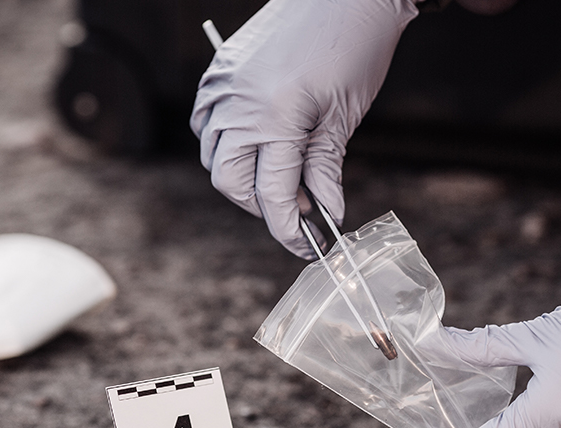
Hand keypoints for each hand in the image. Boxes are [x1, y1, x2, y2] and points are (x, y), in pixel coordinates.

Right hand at [191, 0, 417, 257]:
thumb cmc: (354, 48)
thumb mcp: (343, 118)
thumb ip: (324, 171)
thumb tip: (324, 215)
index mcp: (275, 117)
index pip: (271, 193)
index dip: (290, 229)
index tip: (309, 246)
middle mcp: (238, 103)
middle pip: (231, 182)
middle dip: (262, 205)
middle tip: (298, 208)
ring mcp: (222, 86)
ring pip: (214, 156)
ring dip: (242, 175)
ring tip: (282, 173)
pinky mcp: (218, 73)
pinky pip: (207, 123)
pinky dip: (226, 143)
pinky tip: (257, 143)